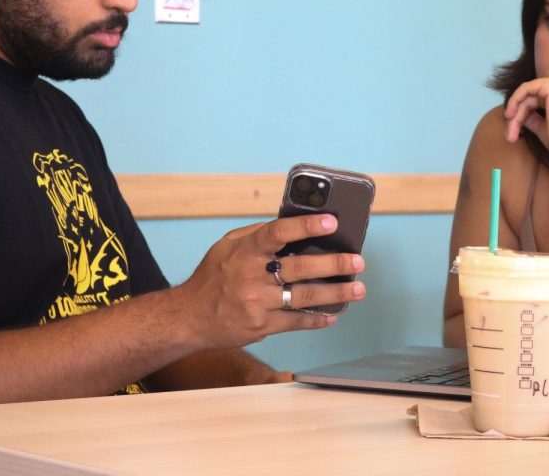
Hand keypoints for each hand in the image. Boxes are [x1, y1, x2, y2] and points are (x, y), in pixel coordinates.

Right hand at [178, 214, 366, 349]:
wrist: (191, 316)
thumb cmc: (213, 276)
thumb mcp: (228, 246)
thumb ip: (257, 235)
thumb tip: (292, 226)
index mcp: (245, 250)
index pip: (279, 232)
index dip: (306, 226)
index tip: (331, 222)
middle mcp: (252, 275)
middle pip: (300, 267)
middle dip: (334, 264)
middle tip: (357, 261)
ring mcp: (258, 302)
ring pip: (305, 297)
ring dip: (336, 293)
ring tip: (357, 289)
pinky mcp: (262, 326)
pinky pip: (296, 321)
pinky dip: (317, 319)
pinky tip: (333, 314)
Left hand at [503, 77, 548, 165]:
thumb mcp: (543, 127)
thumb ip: (532, 118)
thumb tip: (516, 114)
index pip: (536, 100)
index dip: (521, 115)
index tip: (511, 134)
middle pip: (530, 97)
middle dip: (516, 116)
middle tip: (509, 137)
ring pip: (526, 95)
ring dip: (515, 115)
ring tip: (510, 135)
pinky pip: (525, 90)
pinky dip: (515, 103)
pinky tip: (510, 117)